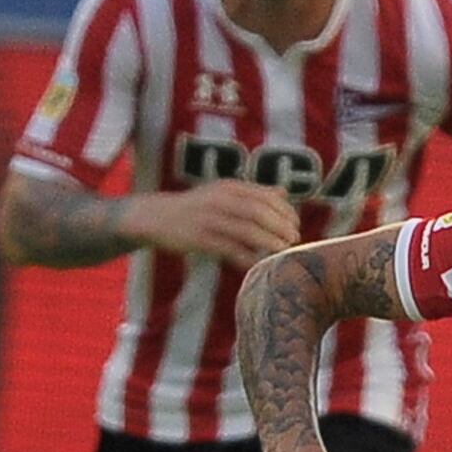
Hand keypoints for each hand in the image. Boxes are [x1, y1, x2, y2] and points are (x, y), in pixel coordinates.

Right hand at [126, 180, 301, 265]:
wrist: (155, 217)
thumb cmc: (196, 207)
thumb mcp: (223, 192)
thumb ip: (253, 193)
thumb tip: (283, 193)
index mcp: (229, 188)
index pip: (265, 196)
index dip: (286, 211)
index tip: (296, 224)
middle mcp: (220, 200)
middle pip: (259, 212)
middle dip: (281, 226)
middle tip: (294, 239)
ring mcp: (209, 220)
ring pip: (247, 230)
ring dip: (269, 242)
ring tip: (283, 250)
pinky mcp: (200, 239)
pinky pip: (230, 249)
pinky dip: (247, 257)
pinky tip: (258, 263)